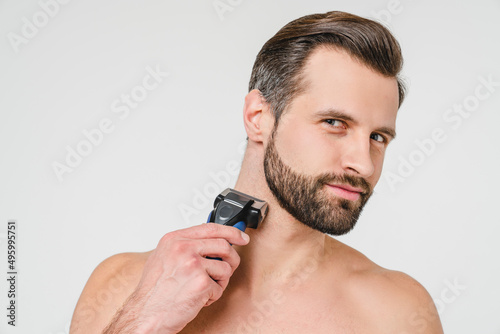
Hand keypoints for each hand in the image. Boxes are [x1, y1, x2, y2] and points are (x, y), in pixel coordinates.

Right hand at [103, 223, 249, 333]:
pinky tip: (198, 298)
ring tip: (203, 288)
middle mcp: (183, 248)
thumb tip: (209, 241)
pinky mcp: (201, 282)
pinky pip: (220, 287)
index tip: (241, 237)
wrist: (146, 314)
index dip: (231, 232)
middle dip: (232, 259)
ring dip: (220, 282)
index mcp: (174, 239)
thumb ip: (184, 246)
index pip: (211, 228)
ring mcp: (193, 264)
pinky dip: (212, 296)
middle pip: (224, 245)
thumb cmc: (153, 291)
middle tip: (228, 268)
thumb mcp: (163, 257)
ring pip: (226, 268)